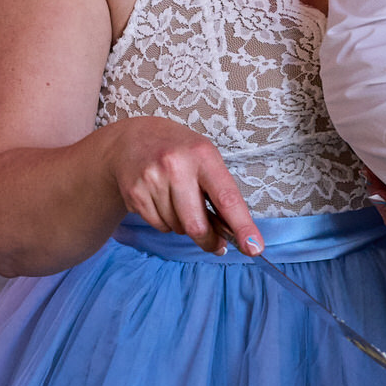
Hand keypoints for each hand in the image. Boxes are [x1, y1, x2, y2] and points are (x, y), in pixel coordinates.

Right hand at [103, 115, 260, 256]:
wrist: (131, 138)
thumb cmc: (177, 150)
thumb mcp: (204, 157)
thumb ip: (219, 190)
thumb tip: (231, 232)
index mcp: (202, 155)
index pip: (227, 197)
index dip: (242, 226)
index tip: (254, 247)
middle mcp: (176, 166)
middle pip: (196, 225)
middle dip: (209, 240)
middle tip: (216, 244)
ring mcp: (152, 180)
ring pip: (177, 228)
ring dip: (183, 225)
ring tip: (178, 201)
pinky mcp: (135, 193)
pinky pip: (159, 226)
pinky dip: (165, 222)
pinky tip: (161, 200)